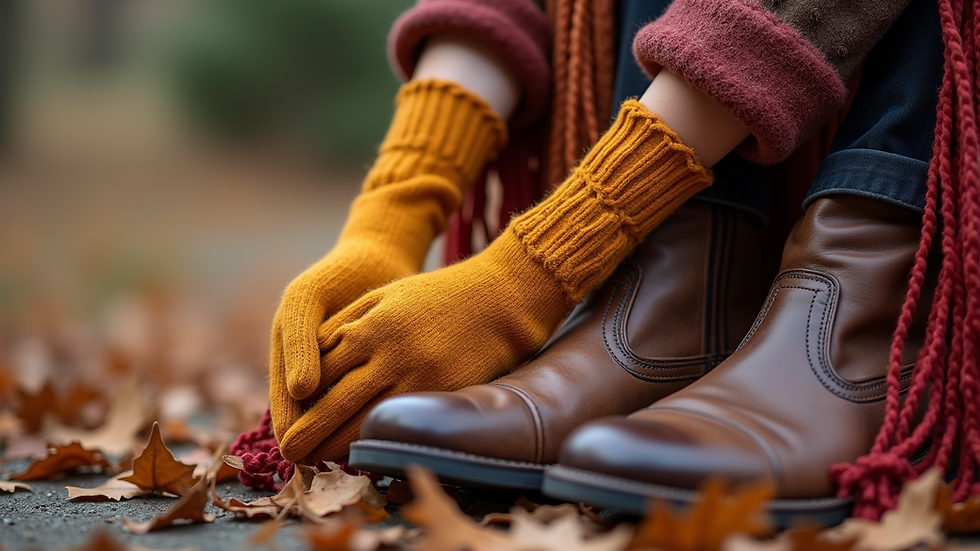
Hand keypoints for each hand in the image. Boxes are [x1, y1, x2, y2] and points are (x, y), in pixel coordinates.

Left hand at [277, 229, 571, 461]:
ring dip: (336, 443)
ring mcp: (420, 378)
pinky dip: (377, 436)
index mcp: (371, 327)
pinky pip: (402, 422)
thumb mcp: (384, 297)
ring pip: (366, 420)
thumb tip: (311, 360)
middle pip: (336, 402)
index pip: (321, 370)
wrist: (498, 298)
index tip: (285, 414)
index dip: (299, 397)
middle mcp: (391, 355)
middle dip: (308, 431)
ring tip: (315, 457)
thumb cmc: (435, 296)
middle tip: (288, 452)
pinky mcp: (444, 393)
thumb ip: (347, 325)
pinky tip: (362, 446)